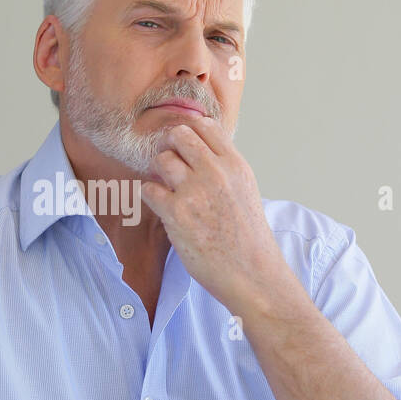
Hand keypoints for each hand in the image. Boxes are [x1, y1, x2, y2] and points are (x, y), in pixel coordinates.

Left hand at [139, 117, 287, 310]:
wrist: (251, 274)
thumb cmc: (248, 238)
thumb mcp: (246, 190)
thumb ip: (224, 168)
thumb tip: (198, 151)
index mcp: (236, 165)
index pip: (205, 126)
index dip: (188, 132)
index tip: (182, 145)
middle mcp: (216, 173)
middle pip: (178, 135)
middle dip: (169, 147)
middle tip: (169, 165)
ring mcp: (194, 192)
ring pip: (161, 159)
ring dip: (159, 172)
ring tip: (167, 189)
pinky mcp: (176, 213)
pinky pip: (148, 190)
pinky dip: (151, 197)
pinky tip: (163, 209)